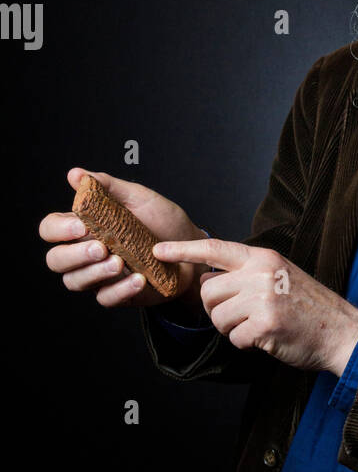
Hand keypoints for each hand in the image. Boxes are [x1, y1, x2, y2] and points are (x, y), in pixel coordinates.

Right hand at [39, 166, 210, 308]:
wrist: (192, 248)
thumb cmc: (163, 221)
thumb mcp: (138, 198)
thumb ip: (107, 187)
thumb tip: (75, 174)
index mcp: (85, 226)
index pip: (51, 229)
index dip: (59, 229)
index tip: (82, 225)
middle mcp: (86, 252)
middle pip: (55, 260)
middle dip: (73, 255)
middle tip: (101, 247)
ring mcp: (100, 275)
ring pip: (75, 282)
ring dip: (94, 273)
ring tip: (120, 262)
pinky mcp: (118, 294)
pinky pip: (105, 298)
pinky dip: (120, 289)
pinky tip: (138, 278)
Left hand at [152, 237, 357, 375]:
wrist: (343, 331)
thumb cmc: (310, 308)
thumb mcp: (280, 276)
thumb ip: (248, 273)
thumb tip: (208, 279)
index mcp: (263, 258)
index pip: (214, 249)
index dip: (183, 249)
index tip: (158, 250)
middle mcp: (261, 273)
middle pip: (207, 291)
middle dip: (216, 309)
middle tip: (240, 317)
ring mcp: (263, 298)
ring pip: (218, 318)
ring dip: (232, 329)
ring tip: (258, 327)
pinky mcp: (265, 324)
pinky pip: (235, 339)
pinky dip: (247, 345)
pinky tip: (267, 339)